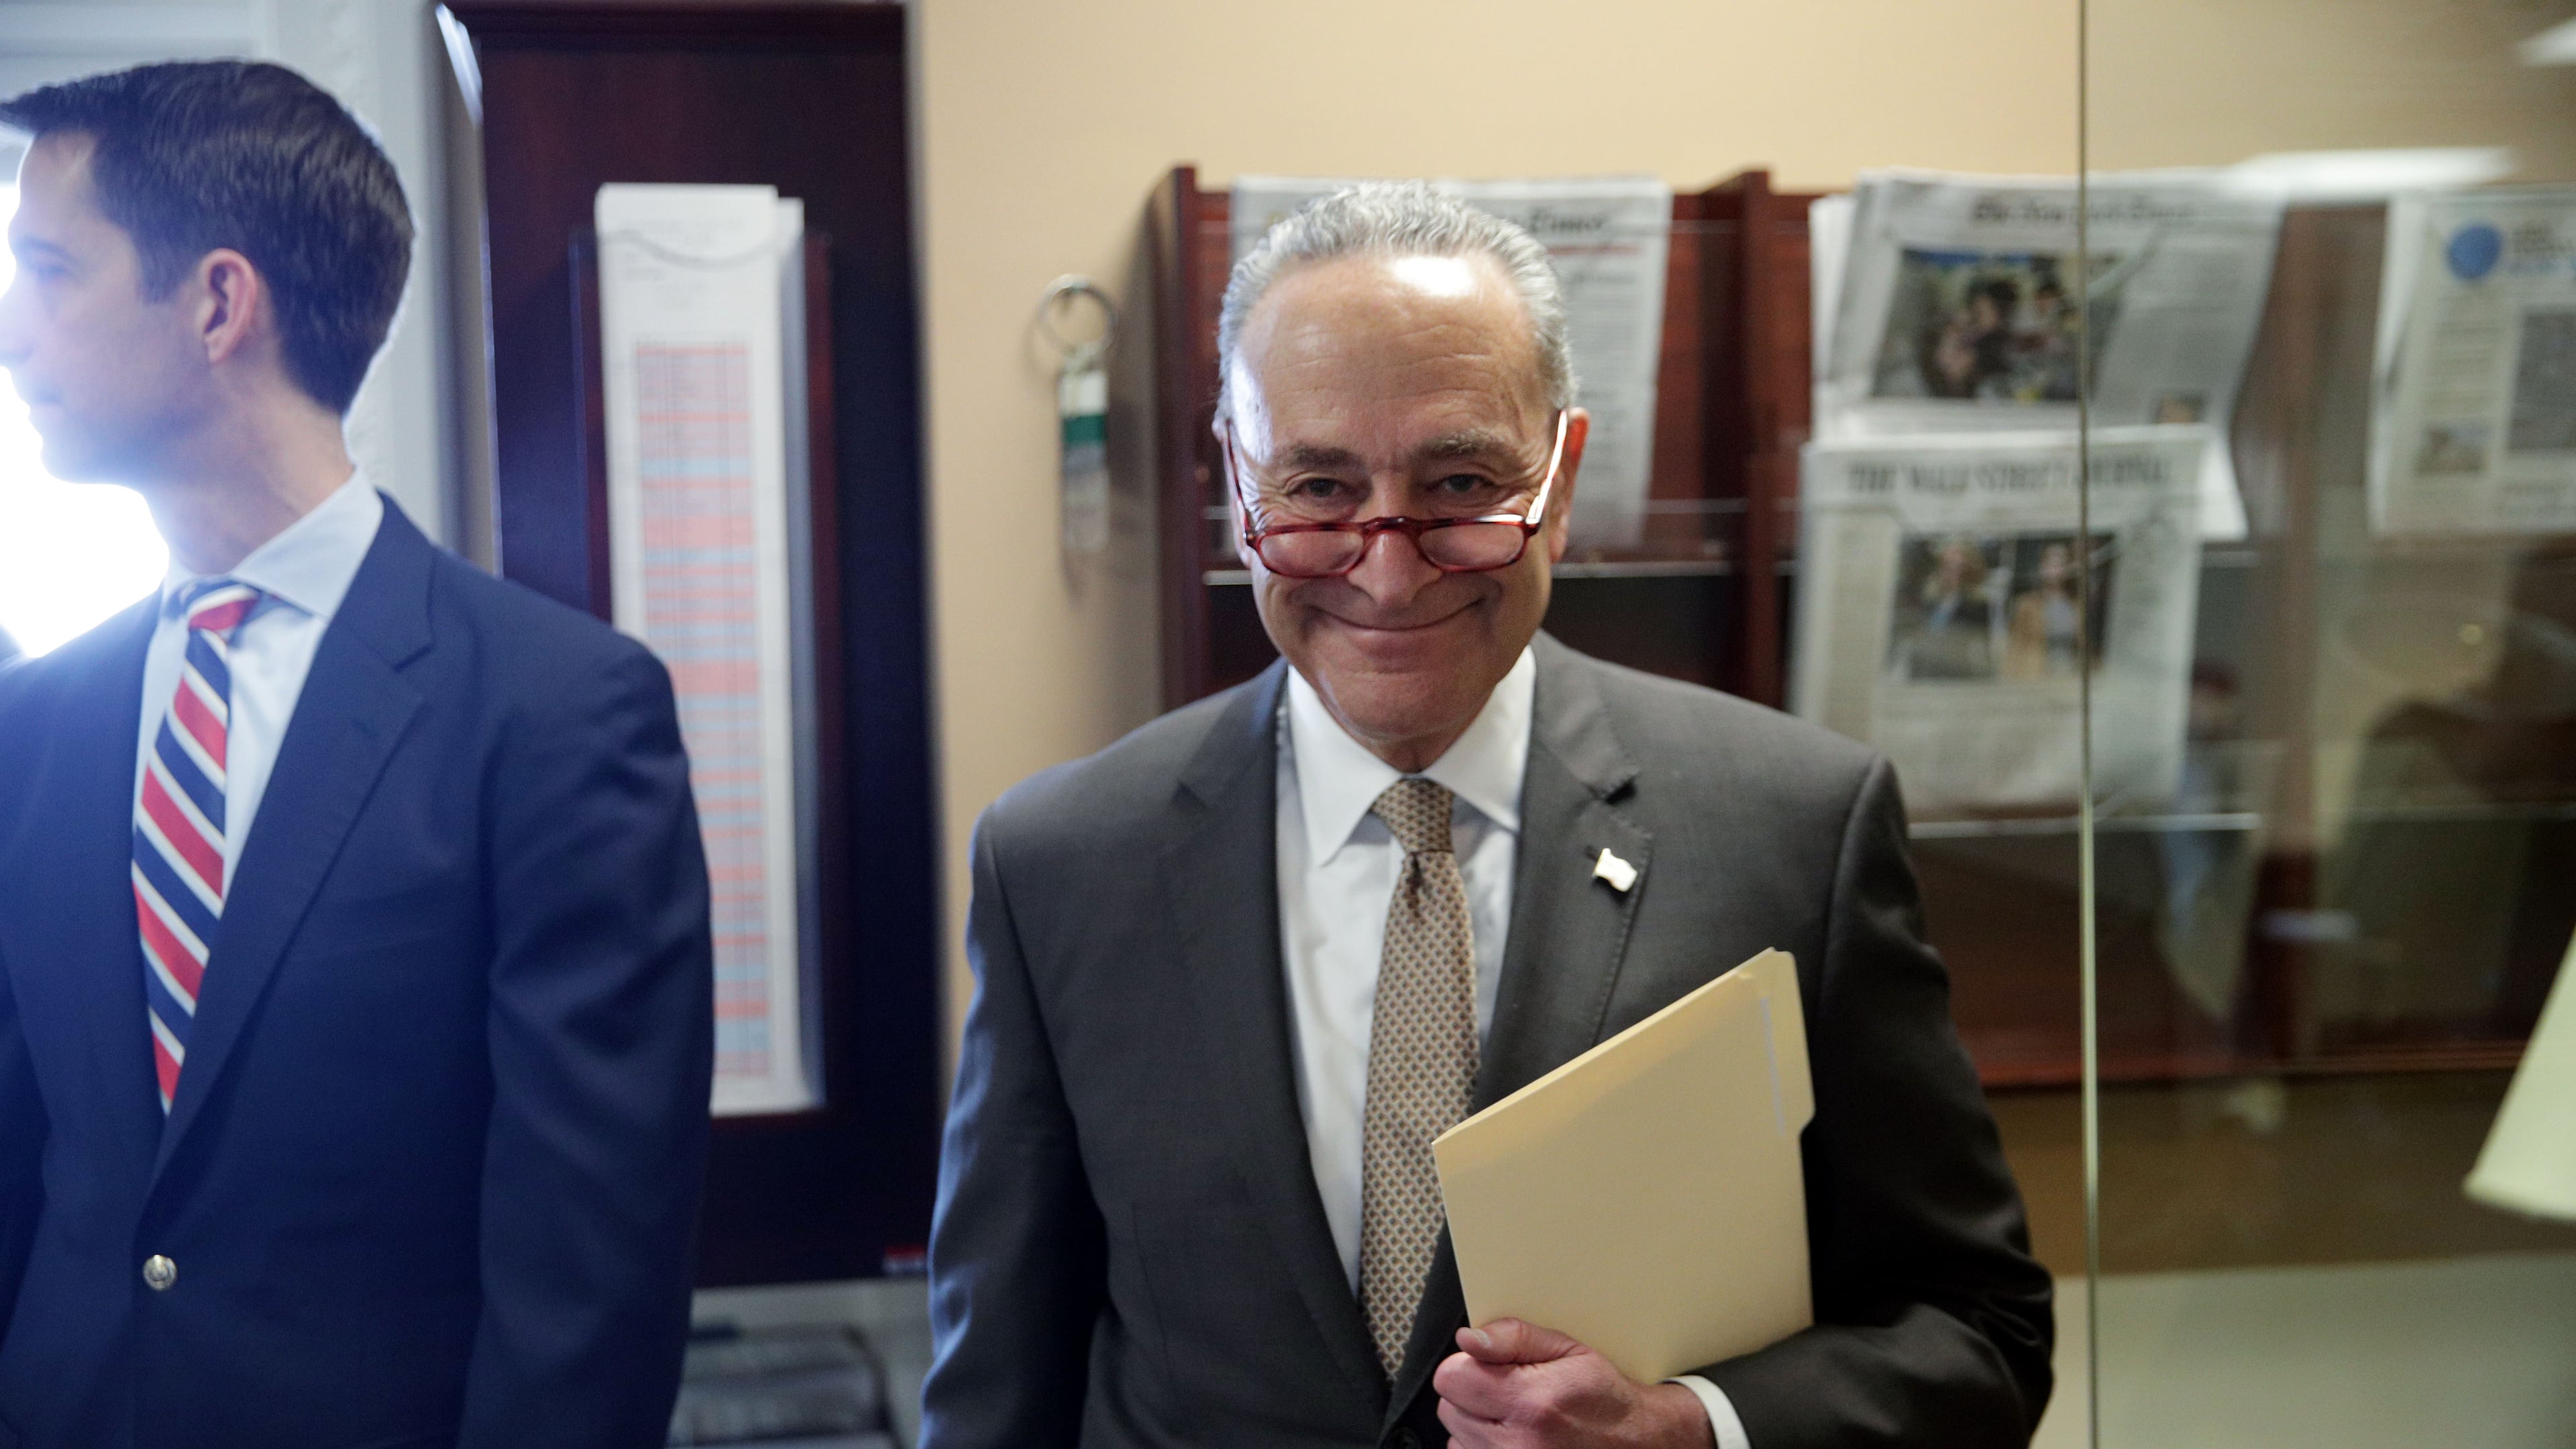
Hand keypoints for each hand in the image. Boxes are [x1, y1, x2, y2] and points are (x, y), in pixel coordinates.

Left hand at [1431, 1319, 1714, 1448]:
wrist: (1636, 1443)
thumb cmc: (1604, 1398)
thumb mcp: (1569, 1350)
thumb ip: (1514, 1338)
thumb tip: (1468, 1339)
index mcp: (1531, 1403)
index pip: (1451, 1377)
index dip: (1469, 1364)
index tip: (1494, 1366)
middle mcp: (1516, 1445)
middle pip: (1449, 1406)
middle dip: (1474, 1393)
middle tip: (1513, 1391)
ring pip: (1456, 1435)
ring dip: (1477, 1424)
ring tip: (1517, 1418)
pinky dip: (1484, 1446)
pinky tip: (1514, 1438)